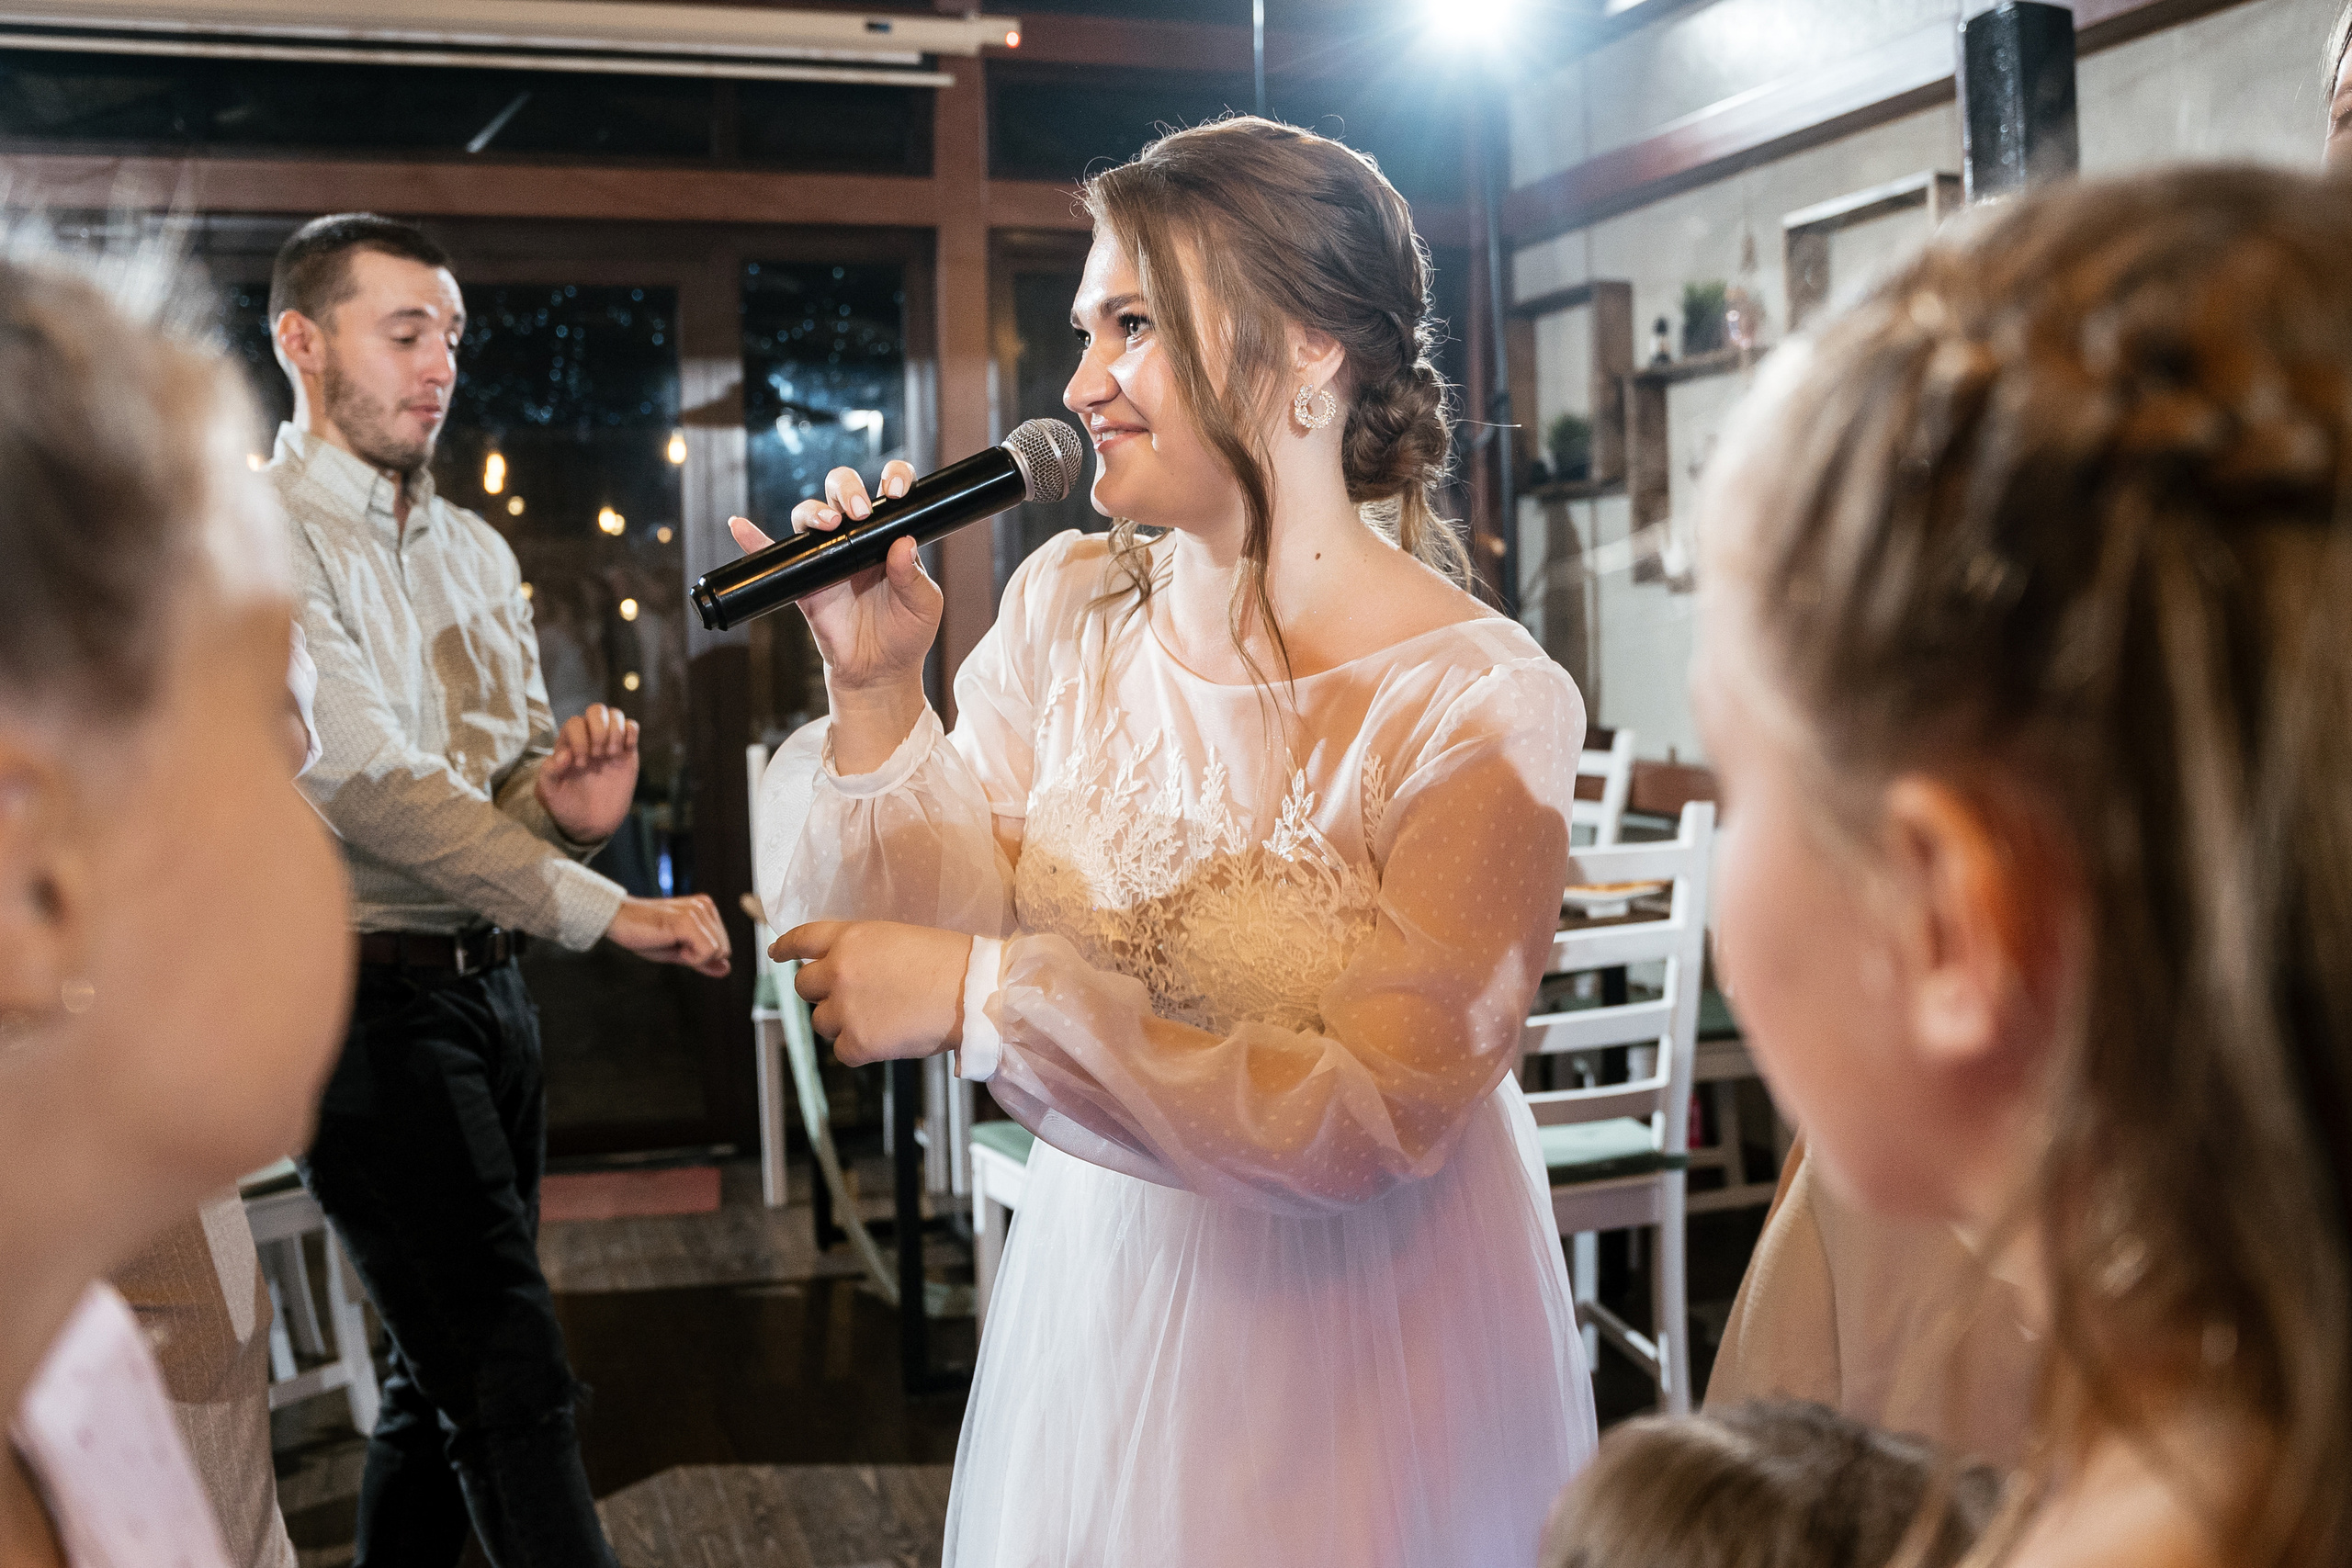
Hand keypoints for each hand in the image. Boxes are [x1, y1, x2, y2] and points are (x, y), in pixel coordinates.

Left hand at [536, 703, 639, 842]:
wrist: (591, 825)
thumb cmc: (566, 807)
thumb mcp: (549, 793)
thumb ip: (548, 772)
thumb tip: (564, 754)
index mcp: (568, 744)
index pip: (575, 723)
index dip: (580, 739)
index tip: (581, 765)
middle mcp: (589, 739)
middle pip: (596, 710)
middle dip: (599, 730)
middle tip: (599, 756)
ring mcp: (609, 744)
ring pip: (615, 715)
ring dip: (615, 731)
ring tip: (612, 755)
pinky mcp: (627, 752)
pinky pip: (632, 727)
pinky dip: (631, 733)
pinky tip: (624, 752)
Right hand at [606, 895, 731, 976]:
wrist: (617, 920)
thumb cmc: (644, 934)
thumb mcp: (679, 951)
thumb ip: (704, 960)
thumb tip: (727, 969)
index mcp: (706, 909)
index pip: (723, 947)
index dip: (699, 955)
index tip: (675, 943)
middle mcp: (705, 906)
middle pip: (724, 950)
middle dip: (697, 956)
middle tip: (669, 942)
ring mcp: (697, 911)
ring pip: (717, 951)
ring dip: (691, 955)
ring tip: (667, 939)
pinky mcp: (688, 920)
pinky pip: (707, 952)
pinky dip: (689, 957)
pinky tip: (669, 941)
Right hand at [726, 459, 936, 695]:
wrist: (879, 670)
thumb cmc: (906, 633)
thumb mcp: (924, 605)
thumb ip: (913, 576)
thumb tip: (904, 543)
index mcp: (888, 534)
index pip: (888, 491)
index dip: (892, 477)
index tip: (894, 491)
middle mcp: (856, 537)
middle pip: (840, 491)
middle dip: (846, 489)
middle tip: (858, 512)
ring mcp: (826, 556)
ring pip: (809, 515)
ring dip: (814, 511)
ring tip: (828, 524)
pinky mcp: (804, 580)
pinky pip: (774, 556)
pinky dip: (754, 540)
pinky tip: (740, 526)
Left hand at [775, 920, 971, 1065]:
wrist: (973, 993)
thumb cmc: (949, 962)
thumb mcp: (899, 939)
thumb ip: (865, 952)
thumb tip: (851, 973)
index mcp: (851, 939)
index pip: (802, 939)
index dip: (785, 947)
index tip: (776, 954)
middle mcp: (839, 971)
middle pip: (803, 986)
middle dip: (821, 993)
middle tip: (847, 999)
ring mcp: (845, 1008)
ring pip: (821, 1022)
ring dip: (841, 1022)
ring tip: (878, 1019)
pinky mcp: (858, 1042)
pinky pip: (842, 1052)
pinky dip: (860, 1049)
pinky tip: (886, 1040)